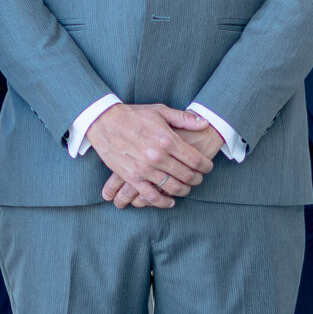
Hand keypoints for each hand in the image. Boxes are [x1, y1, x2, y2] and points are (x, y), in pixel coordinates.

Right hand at [86, 103, 218, 206]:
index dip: (206, 166)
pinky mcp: (132, 177)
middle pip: (187, 176)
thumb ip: (184, 118)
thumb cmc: (133, 115)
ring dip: (183, 191)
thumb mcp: (160, 111)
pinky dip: (163, 202)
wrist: (104, 121)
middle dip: (197, 179)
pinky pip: (151, 196)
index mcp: (167, 140)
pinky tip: (170, 201)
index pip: (195, 160)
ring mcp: (144, 169)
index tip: (207, 167)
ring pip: (172, 188)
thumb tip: (205, 123)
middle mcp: (158, 156)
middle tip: (199, 178)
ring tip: (186, 188)